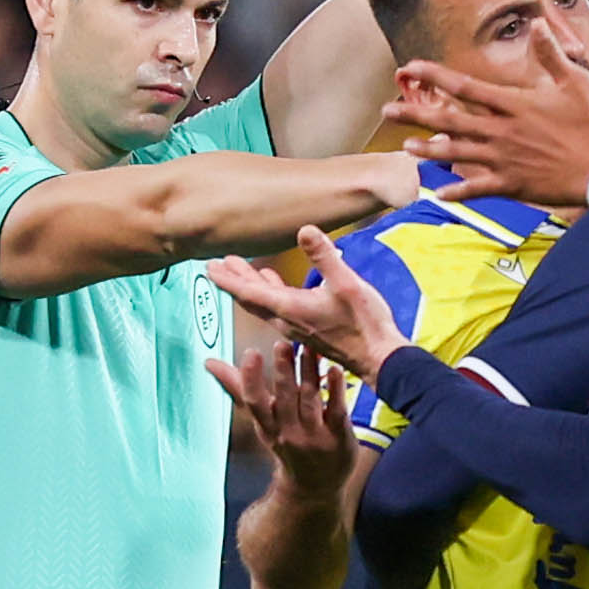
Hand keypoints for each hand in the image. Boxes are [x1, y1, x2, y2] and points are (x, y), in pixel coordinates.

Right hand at [207, 333, 360, 497]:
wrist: (315, 486)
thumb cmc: (285, 443)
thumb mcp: (261, 422)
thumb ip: (239, 389)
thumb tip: (210, 362)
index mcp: (266, 427)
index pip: (255, 402)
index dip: (251, 379)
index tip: (251, 353)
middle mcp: (288, 432)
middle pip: (284, 399)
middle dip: (282, 372)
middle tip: (283, 344)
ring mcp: (314, 436)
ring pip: (309, 399)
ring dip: (309, 372)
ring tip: (309, 348)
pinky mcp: (338, 437)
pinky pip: (336, 410)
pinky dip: (336, 390)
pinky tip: (335, 369)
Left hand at [210, 228, 410, 385]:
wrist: (379, 358)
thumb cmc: (365, 324)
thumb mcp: (347, 284)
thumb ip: (324, 256)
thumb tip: (304, 230)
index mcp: (290, 308)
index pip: (249, 291)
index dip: (228, 278)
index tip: (209, 267)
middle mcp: (287, 320)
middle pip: (251, 298)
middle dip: (233, 280)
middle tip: (215, 264)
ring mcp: (296, 327)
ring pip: (264, 303)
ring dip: (249, 285)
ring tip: (239, 268)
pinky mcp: (307, 329)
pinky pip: (278, 308)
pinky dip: (269, 292)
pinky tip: (273, 282)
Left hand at [391, 53, 588, 206]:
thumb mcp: (576, 81)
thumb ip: (550, 54)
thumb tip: (537, 24)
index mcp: (513, 104)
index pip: (464, 85)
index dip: (434, 75)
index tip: (410, 67)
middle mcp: (502, 131)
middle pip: (449, 120)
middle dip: (415, 114)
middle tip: (386, 110)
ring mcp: (504, 160)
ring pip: (457, 154)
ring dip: (429, 150)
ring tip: (406, 147)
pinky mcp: (512, 185)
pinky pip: (477, 189)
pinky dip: (457, 192)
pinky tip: (437, 193)